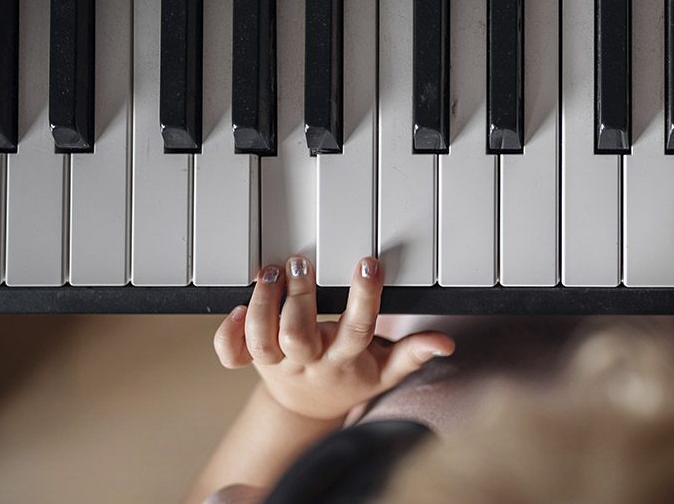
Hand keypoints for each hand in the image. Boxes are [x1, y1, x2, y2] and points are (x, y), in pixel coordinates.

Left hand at [213, 255, 454, 420]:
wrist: (308, 410)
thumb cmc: (349, 382)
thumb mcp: (385, 371)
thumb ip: (413, 354)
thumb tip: (445, 344)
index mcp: (344, 360)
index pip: (357, 329)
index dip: (364, 298)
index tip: (368, 264)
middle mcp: (308, 361)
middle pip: (297, 336)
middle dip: (298, 298)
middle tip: (302, 262)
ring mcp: (277, 363)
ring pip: (262, 339)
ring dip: (262, 304)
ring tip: (272, 271)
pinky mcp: (253, 361)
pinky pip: (233, 353)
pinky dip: (228, 334)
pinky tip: (237, 308)